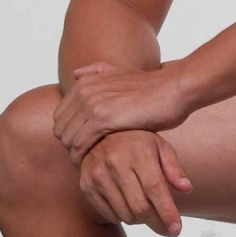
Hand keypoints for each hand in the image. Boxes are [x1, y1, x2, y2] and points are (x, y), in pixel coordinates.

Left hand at [54, 61, 191, 162]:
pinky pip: (80, 144)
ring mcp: (92, 104)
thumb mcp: (121, 73)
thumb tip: (76, 74)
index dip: (69, 133)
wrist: (174, 89)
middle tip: (85, 158)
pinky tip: (94, 164)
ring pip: (67, 138)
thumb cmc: (153, 88)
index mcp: (85, 82)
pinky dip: (82, 157)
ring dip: (75, 154)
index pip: (60, 115)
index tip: (82, 146)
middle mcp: (84, 91)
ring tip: (90, 163)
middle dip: (69, 145)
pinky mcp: (103, 119)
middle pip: (60, 128)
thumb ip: (97, 72)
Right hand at [78, 131, 192, 235]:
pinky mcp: (87, 186)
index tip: (176, 229)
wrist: (97, 137)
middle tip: (167, 230)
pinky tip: (128, 207)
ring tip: (147, 212)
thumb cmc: (135, 144)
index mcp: (139, 152)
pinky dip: (123, 218)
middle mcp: (116, 163)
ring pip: (125, 214)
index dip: (167, 212)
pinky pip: (109, 215)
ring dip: (140, 220)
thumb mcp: (159, 147)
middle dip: (157, 223)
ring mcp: (99, 176)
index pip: (155, 188)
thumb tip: (186, 189)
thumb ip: (174, 168)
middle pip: (140, 206)